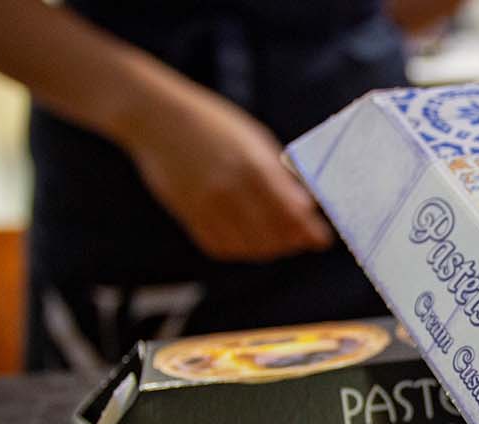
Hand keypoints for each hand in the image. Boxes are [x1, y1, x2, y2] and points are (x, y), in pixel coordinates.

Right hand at [120, 81, 332, 262]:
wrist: (156, 118)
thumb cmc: (212, 124)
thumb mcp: (254, 140)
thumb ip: (279, 175)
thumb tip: (306, 207)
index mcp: (253, 166)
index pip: (292, 214)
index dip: (310, 232)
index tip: (322, 239)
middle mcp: (231, 190)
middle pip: (273, 236)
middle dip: (292, 243)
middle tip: (302, 240)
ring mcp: (207, 205)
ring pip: (249, 247)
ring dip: (268, 250)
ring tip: (278, 241)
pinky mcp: (189, 215)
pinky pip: (221, 246)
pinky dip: (240, 249)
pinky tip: (248, 240)